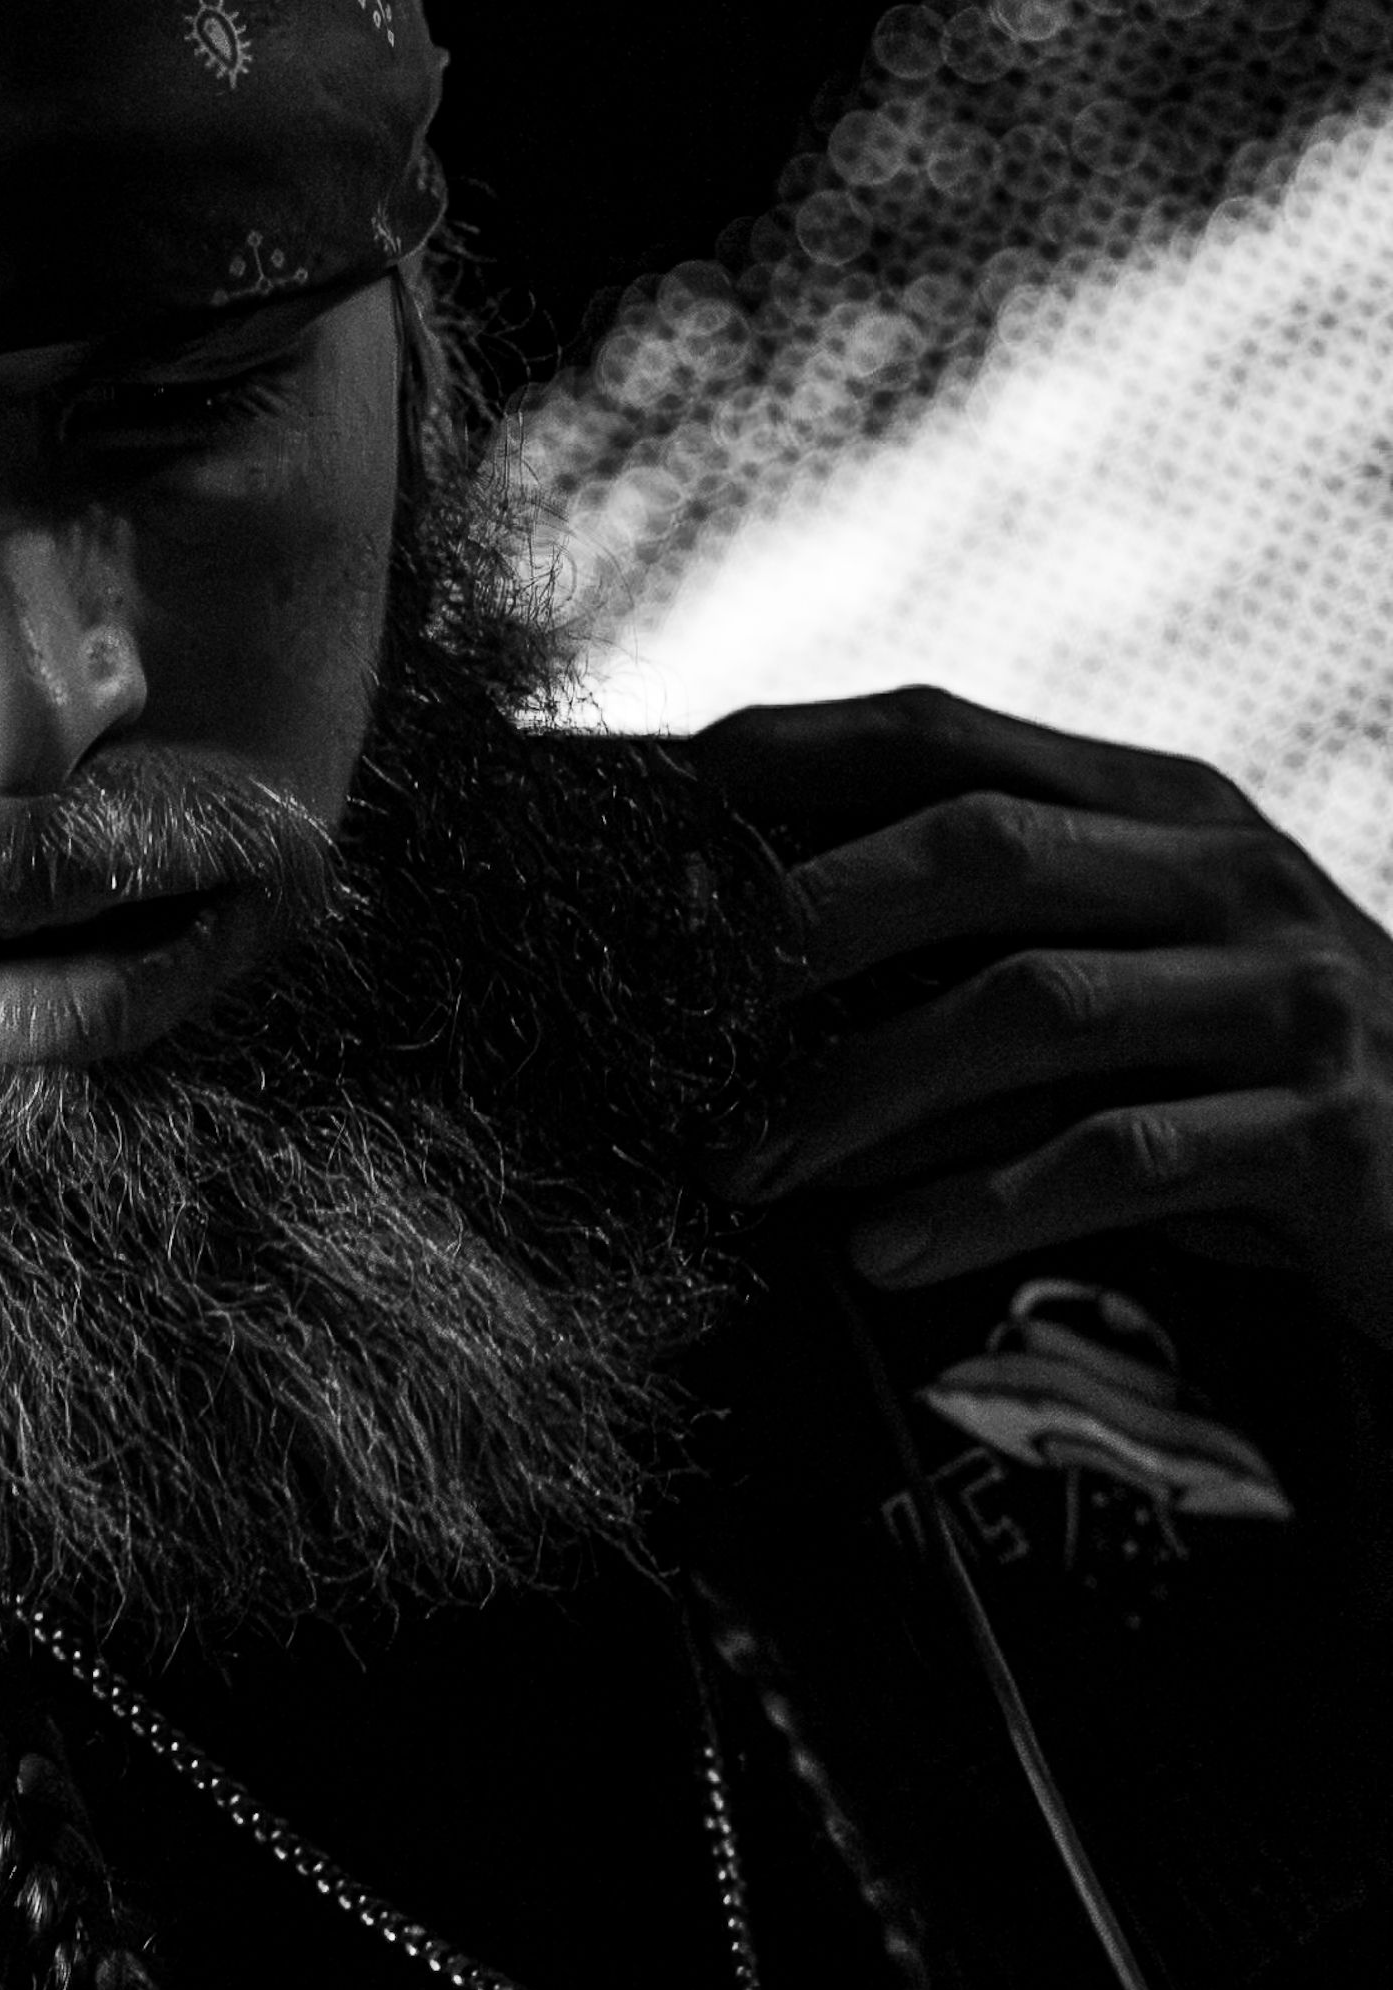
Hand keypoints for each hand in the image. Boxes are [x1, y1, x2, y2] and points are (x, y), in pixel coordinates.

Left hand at [684, 687, 1392, 1350]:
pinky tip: (881, 1252)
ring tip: (746, 1167)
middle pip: (979, 849)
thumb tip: (744, 1010)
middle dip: (805, 918)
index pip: (957, 737)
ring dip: (861, 1091)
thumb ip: (970, 980)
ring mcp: (1287, 997)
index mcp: (1166, 814)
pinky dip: (981, 1205)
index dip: (801, 755)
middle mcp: (1231, 876)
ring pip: (1032, 1007)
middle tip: (672, 1004)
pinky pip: (1119, 1158)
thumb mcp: (1123, 1006)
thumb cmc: (1252, 1092)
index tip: (665, 799)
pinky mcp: (1324, 1131)